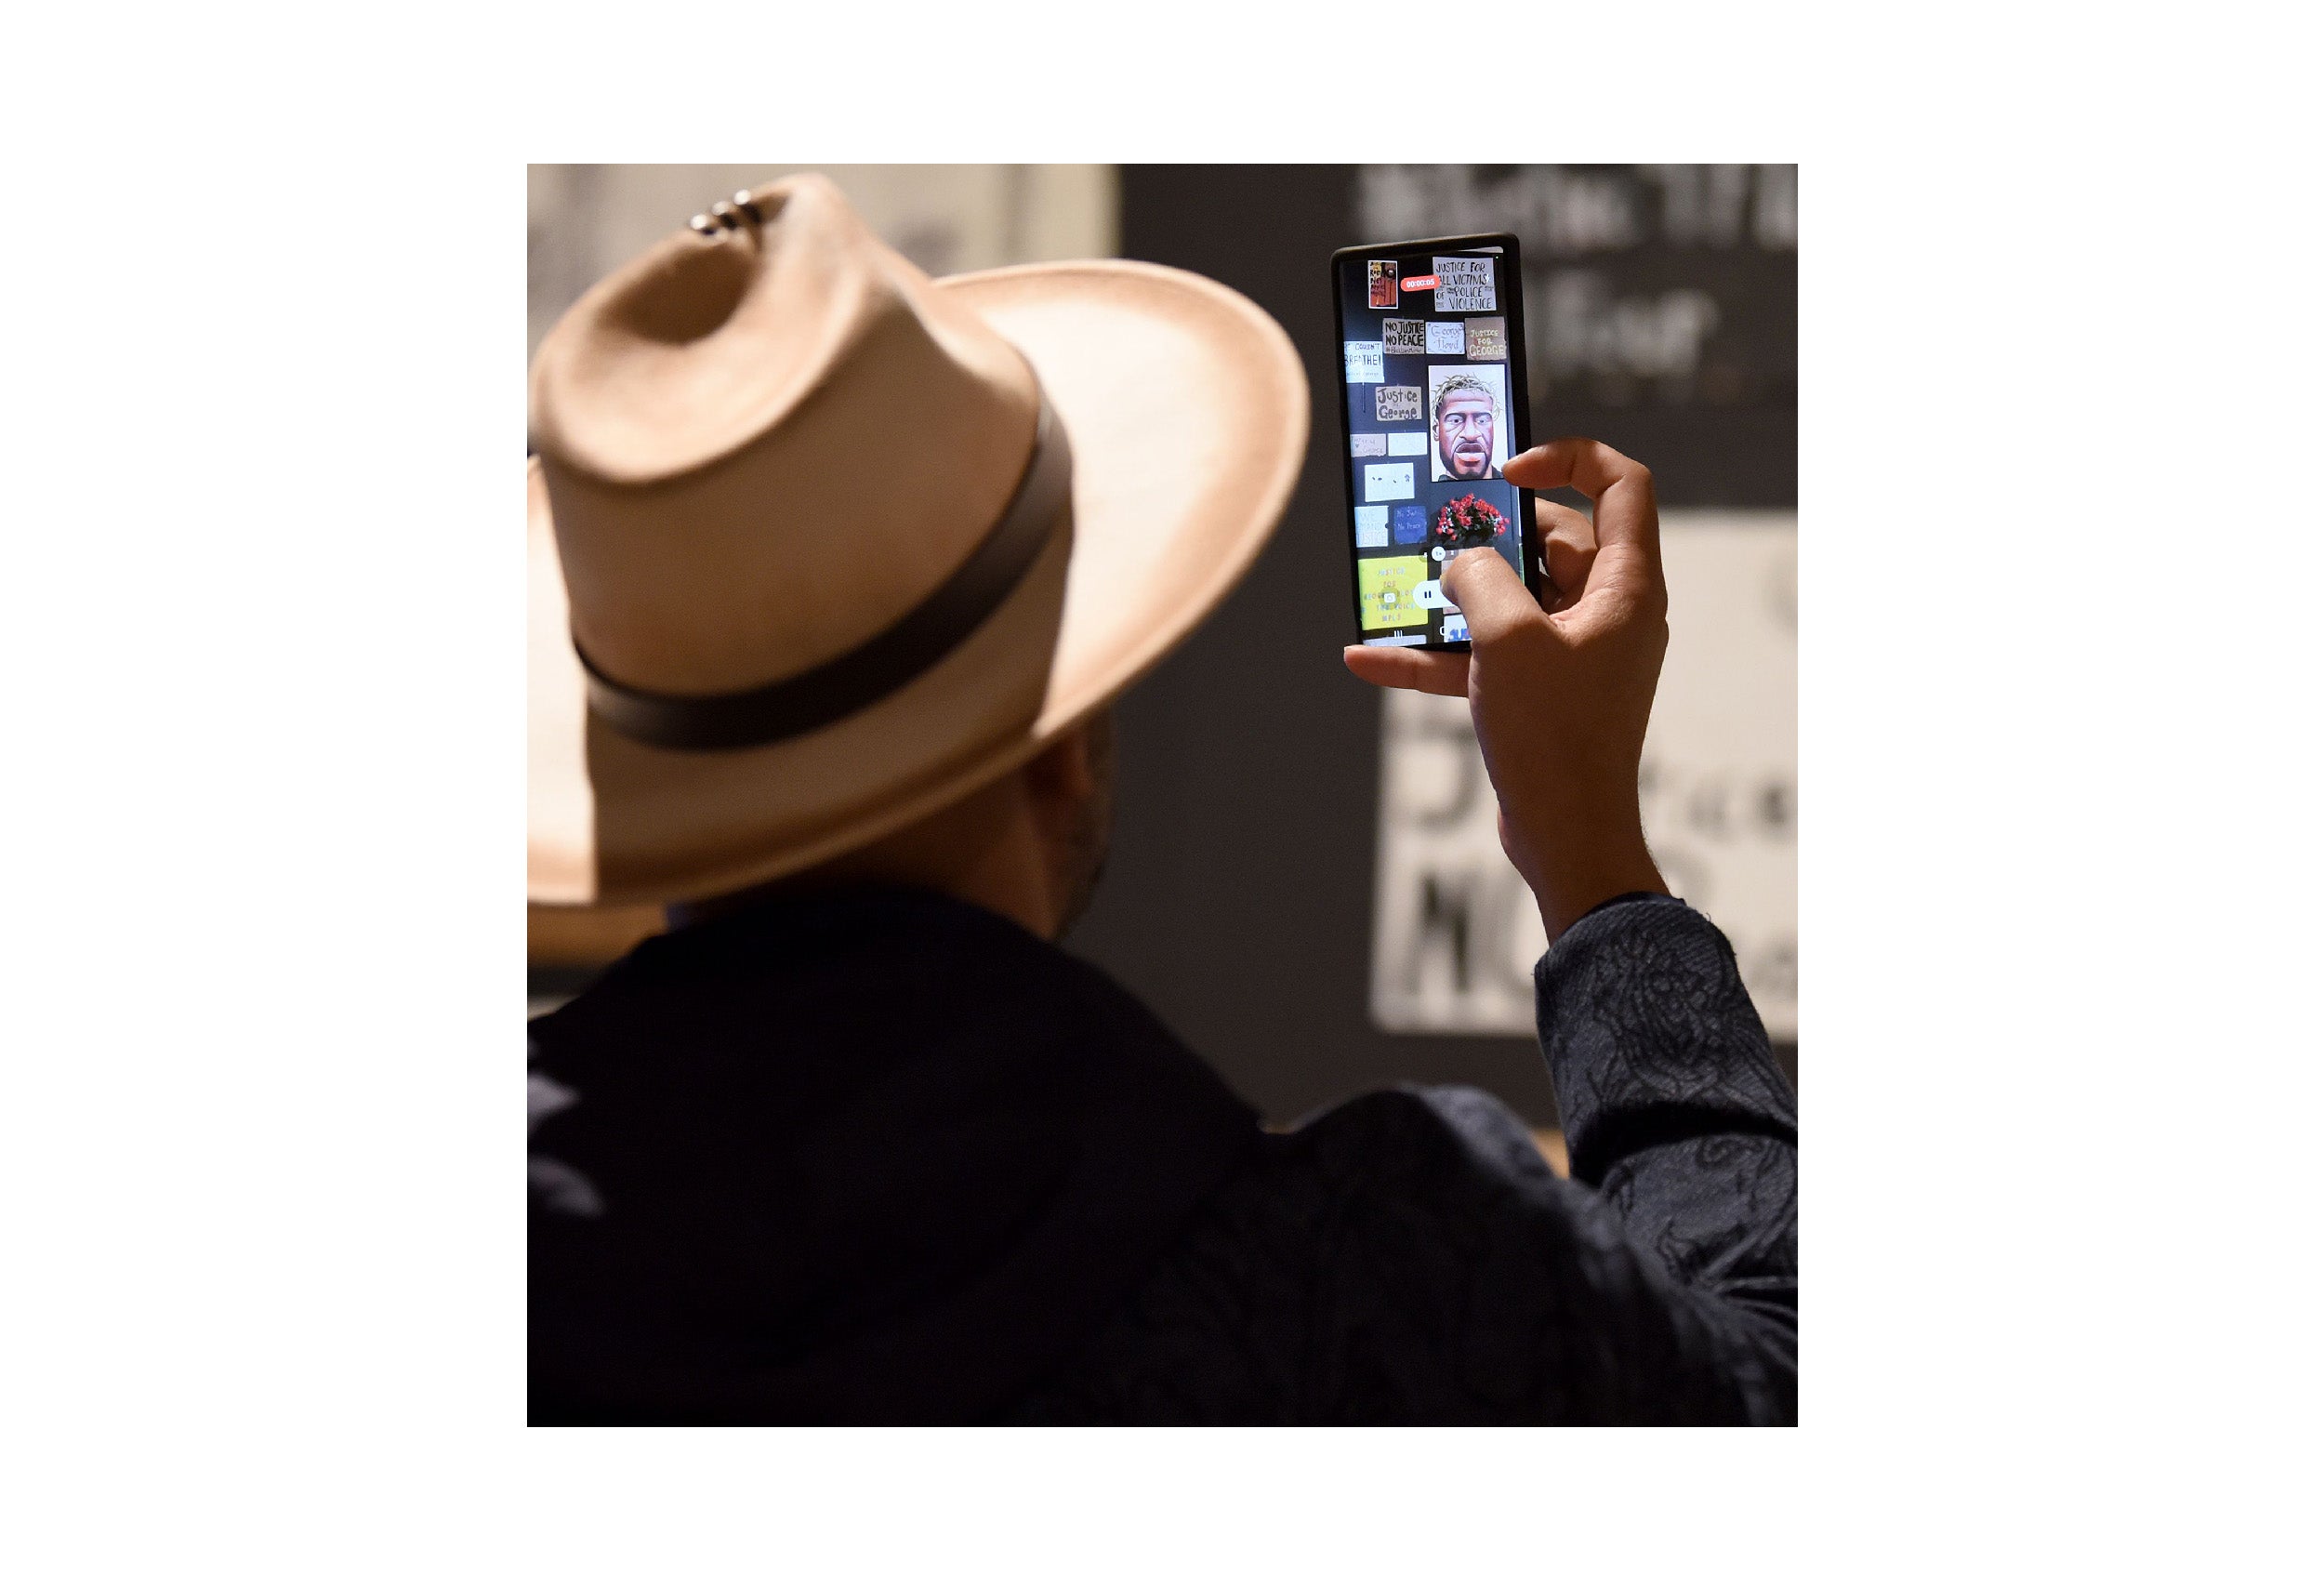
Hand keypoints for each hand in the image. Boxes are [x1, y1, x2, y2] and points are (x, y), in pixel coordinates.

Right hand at [1343, 438, 1669, 940]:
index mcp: (1626, 585)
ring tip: (1396, 593)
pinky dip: (1438, 655)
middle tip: (1438, 534)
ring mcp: (1577, 653)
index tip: (1508, 469)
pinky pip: (1489, 655)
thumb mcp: (1507, 640)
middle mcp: (1609, 611)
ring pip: (1511, 600)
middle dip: (1488, 539)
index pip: (1620, 485)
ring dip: (1451, 600)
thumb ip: (1479, 579)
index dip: (1568, 459)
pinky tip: (1371, 659)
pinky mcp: (1545, 691)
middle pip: (1552, 540)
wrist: (1566, 836)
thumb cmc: (1555, 736)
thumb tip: (1461, 565)